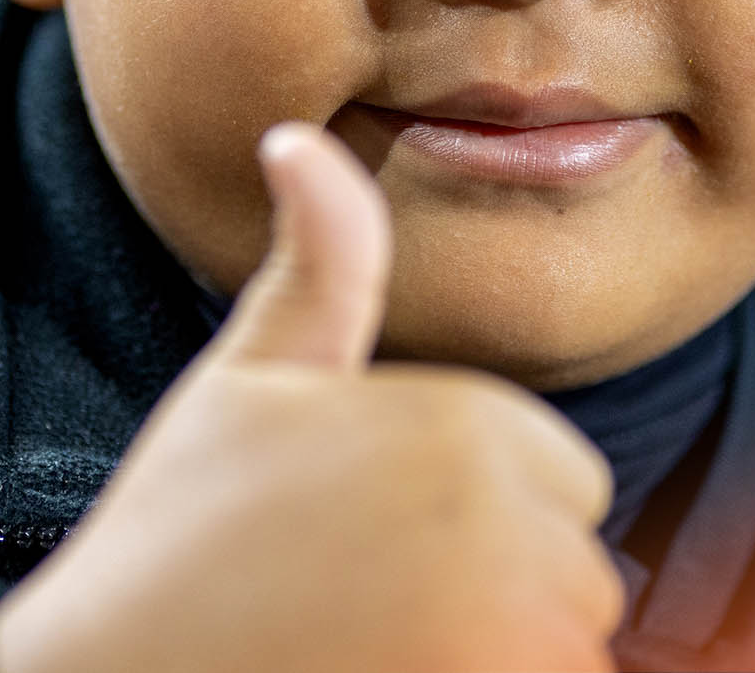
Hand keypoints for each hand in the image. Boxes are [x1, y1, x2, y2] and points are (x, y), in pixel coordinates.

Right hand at [0, 121, 625, 672]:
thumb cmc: (178, 532)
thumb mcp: (250, 376)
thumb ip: (320, 264)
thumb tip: (299, 136)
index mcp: (463, 423)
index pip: (561, 476)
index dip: (472, 505)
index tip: (368, 523)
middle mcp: (510, 527)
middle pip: (576, 566)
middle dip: (495, 583)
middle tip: (362, 588)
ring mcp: (513, 638)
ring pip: (570, 642)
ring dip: (495, 649)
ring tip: (374, 641)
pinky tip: (390, 671)